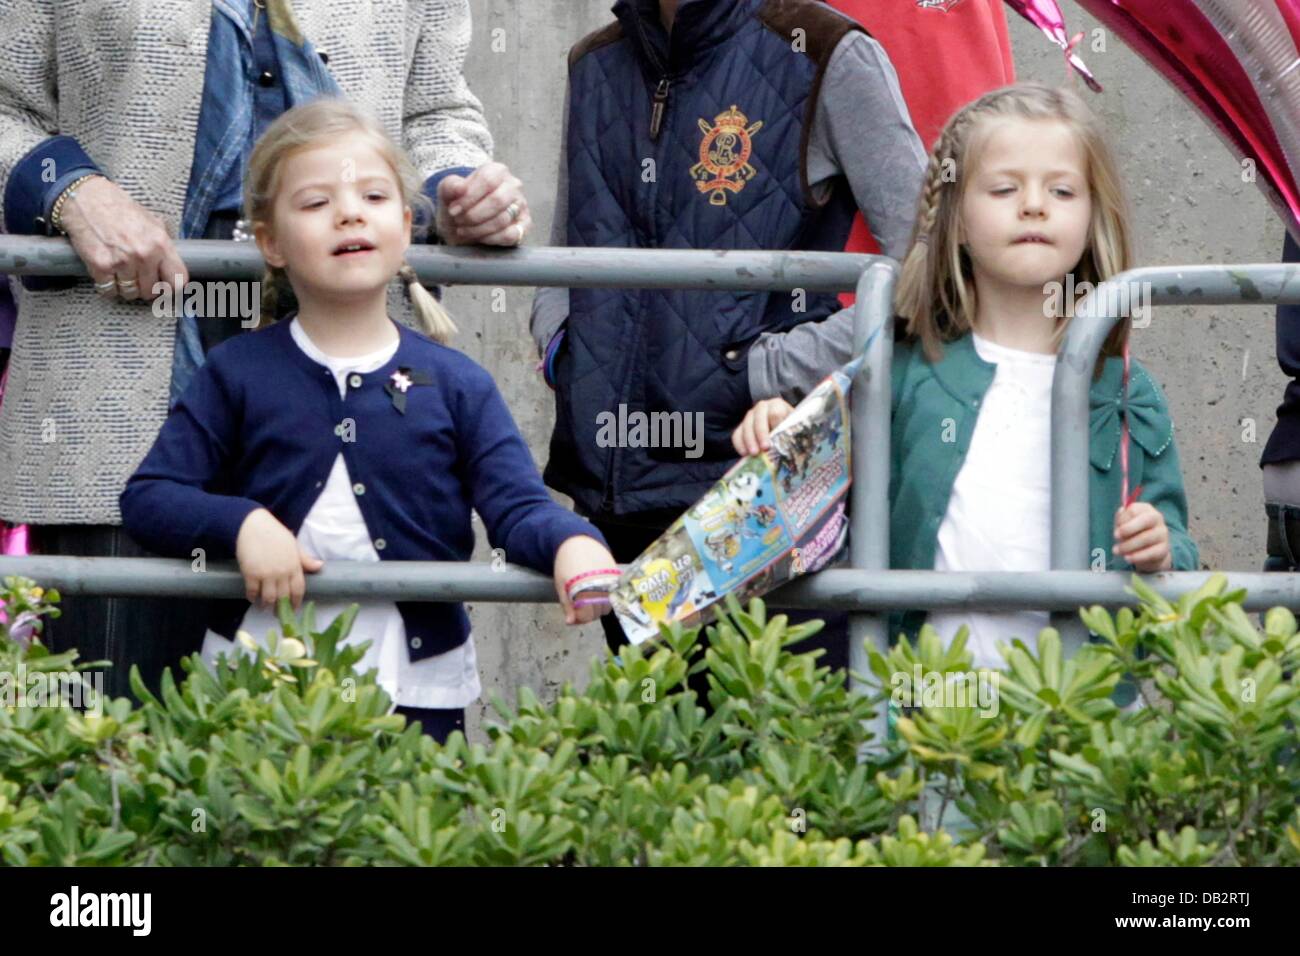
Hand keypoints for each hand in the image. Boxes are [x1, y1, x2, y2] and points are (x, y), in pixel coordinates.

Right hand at [57, 176, 187, 302]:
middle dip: (145, 288)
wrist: (85, 198)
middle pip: (151, 291)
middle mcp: (144, 254)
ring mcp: (122, 261)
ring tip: (121, 274)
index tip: (165, 287)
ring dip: (125, 288)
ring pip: (130, 294)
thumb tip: (172, 266)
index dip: (171, 288)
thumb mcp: (152, 221)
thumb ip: (164, 244)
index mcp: (161, 243)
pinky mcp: (100, 265)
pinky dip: (107, 286)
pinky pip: (109, 290)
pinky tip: (107, 273)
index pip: (178, 281)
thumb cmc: (118, 208)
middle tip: (138, 278)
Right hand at [235, 509, 323, 609]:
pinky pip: (252, 591)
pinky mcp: (251, 574)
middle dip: (281, 609)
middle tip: (278, 615)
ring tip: (264, 607)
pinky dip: (252, 597)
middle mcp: (282, 572)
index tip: (294, 610)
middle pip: (283, 597)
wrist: (253, 526)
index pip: (299, 590)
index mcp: (294, 566)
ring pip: (268, 598)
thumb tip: (320, 566)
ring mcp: (267, 574)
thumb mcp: (294, 545)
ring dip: (266, 606)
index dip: (296, 602)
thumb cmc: (275, 534)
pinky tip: (252, 598)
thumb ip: (305, 559)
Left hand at [436, 162, 530, 246]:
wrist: (462, 223)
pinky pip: (510, 235)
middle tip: (458, 221)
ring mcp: (521, 206)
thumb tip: (460, 188)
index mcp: (497, 171)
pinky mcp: (523, 226)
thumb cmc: (458, 204)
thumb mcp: (447, 191)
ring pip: (502, 219)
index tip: (453, 210)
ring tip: (464, 230)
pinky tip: (479, 238)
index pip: (487, 181)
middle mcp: (513, 186)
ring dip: (478, 229)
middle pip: (497, 200)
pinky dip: (491, 239)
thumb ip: (450, 186)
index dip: (469, 197)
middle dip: (473, 215)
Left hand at [553, 534, 617, 624]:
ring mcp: (610, 582)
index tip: (574, 614)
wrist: (578, 543)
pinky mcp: (616, 576)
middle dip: (588, 613)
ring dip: (599, 606)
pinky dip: (607, 597)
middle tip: (581, 605)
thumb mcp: (561, 586)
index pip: (587, 616)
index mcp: (584, 591)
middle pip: (598, 612)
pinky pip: (615, 595)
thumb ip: (567, 606)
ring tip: (589, 596)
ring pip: (608, 605)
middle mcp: (600, 587)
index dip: (579, 618)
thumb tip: (570, 623)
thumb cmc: (566, 564)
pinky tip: (598, 590)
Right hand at [732, 397, 794, 456]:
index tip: (778, 438)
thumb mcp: (795, 429)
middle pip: (759, 417)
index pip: (775, 412)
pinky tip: (744, 454)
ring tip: (754, 454)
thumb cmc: (791, 431)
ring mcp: (750, 416)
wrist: (782, 432)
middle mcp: (762, 407)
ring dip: (749, 440)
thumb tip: (790, 443)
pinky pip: (737, 434)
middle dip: (761, 433)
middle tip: (765, 448)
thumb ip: (793, 433)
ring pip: (746, 425)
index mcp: (777, 405)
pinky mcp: (741, 427)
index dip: (776, 425)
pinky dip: (739, 444)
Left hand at [1113, 502, 1171, 571]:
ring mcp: (1162, 533)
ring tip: (1117, 551)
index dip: (1122, 520)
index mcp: (1145, 509)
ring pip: (1146, 538)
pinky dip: (1137, 556)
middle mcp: (1157, 518)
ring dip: (1128, 545)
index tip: (1116, 530)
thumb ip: (1121, 518)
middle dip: (1127, 529)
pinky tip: (1127, 558)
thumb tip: (1121, 513)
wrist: (1148, 552)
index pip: (1133, 510)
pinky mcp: (1164, 549)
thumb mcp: (1124, 523)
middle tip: (1115, 537)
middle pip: (1145, 520)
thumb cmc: (1132, 533)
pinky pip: (1151, 553)